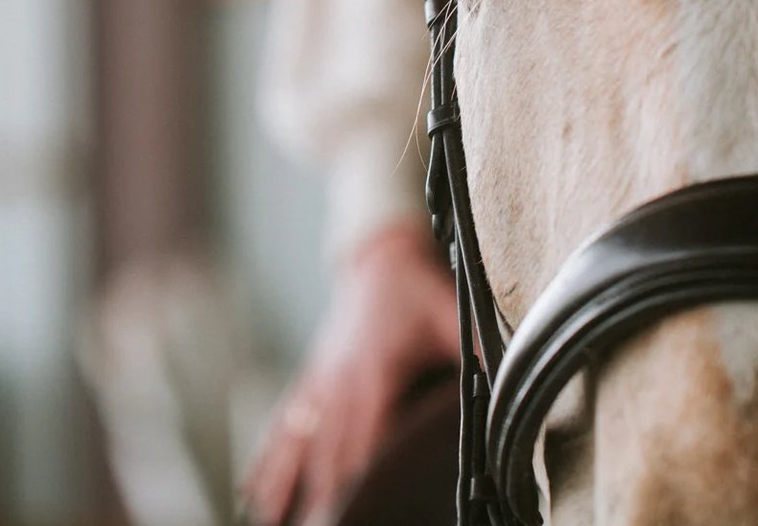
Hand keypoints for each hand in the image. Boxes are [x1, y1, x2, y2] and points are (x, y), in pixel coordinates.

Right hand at [242, 220, 460, 525]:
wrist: (377, 258)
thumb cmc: (417, 289)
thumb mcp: (451, 313)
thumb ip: (477, 347)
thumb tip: (506, 376)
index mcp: (375, 373)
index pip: (367, 436)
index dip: (361, 474)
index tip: (356, 507)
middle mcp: (339, 383)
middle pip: (329, 452)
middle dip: (323, 497)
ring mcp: (319, 384)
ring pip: (297, 446)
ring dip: (285, 488)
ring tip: (272, 525)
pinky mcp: (309, 382)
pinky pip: (282, 426)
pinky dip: (267, 461)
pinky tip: (252, 492)